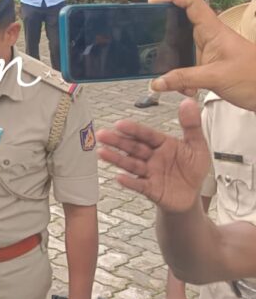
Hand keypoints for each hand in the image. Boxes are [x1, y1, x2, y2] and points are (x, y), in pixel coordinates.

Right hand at [96, 99, 210, 212]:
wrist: (192, 195)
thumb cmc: (193, 169)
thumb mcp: (197, 145)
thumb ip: (191, 125)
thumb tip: (189, 103)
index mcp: (162, 144)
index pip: (146, 135)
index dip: (133, 130)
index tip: (120, 124)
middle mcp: (152, 157)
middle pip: (133, 147)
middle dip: (117, 141)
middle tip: (102, 135)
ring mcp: (149, 173)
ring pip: (131, 164)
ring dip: (116, 158)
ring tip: (102, 153)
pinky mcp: (150, 189)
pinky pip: (139, 185)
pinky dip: (129, 182)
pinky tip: (119, 177)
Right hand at [149, 0, 255, 110]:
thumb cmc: (254, 79)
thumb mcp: (216, 78)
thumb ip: (183, 79)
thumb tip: (155, 83)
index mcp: (213, 31)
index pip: (192, 3)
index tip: (153, 1)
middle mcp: (209, 38)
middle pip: (180, 24)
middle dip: (163, 33)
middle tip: (148, 40)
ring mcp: (209, 52)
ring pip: (181, 50)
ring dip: (173, 65)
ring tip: (171, 80)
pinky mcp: (209, 66)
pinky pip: (188, 67)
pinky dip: (183, 79)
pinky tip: (188, 90)